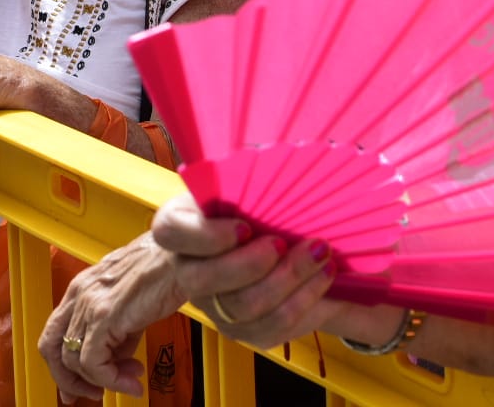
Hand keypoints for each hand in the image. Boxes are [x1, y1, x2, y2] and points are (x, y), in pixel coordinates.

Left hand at [40, 232, 183, 400]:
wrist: (182, 258)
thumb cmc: (164, 271)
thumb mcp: (130, 303)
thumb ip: (116, 331)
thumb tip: (117, 360)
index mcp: (82, 287)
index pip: (54, 332)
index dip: (61, 364)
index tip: (77, 383)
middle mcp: (79, 294)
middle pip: (51, 348)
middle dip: (68, 379)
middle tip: (92, 394)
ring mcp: (89, 304)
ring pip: (72, 360)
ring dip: (100, 382)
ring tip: (128, 382)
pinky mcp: (104, 316)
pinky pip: (93, 363)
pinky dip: (111, 381)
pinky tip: (132, 381)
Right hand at [151, 194, 340, 349]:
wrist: (256, 249)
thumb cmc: (246, 210)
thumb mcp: (237, 188)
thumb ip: (248, 184)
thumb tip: (273, 163)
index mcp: (178, 228)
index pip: (172, 233)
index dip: (206, 235)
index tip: (244, 226)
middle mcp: (188, 271)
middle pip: (205, 280)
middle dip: (251, 264)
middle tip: (285, 242)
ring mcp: (212, 306)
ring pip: (242, 307)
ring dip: (287, 282)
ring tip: (320, 257)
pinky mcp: (241, 330)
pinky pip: (269, 329)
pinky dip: (302, 304)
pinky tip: (321, 279)